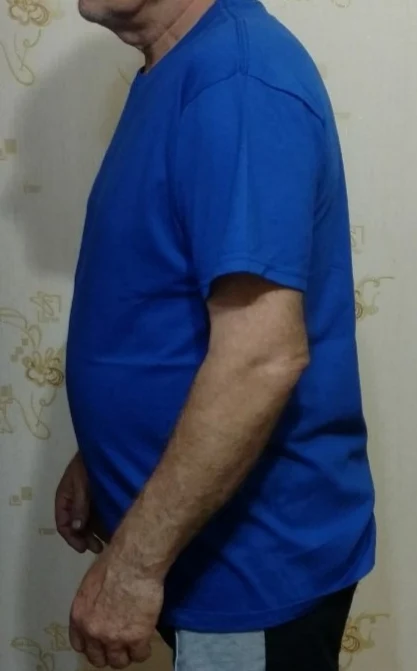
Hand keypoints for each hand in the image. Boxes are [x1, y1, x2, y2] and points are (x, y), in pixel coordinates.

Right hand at [55, 453, 102, 553]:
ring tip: (109, 543)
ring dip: (96, 534)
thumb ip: (80, 504)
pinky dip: (103, 524)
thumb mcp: (81, 482)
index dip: (72, 538)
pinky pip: (99, 514)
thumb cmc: (87, 462)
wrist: (102, 446)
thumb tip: (77, 527)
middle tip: (100, 549)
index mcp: (64, 498)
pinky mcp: (99, 497)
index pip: (63, 524)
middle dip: (86, 539)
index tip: (84, 548)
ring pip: (88, 522)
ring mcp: (87, 500)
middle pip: (76, 526)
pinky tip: (114, 530)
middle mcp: (74, 502)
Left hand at [69, 546, 163, 667]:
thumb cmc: (113, 563)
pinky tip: (146, 640)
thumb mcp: (92, 584)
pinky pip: (140, 656)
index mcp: (79, 617)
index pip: (80, 645)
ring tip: (135, 643)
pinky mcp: (136, 638)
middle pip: (98, 659)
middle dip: (109, 653)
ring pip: (119, 662)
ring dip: (126, 654)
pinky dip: (143, 650)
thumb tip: (101, 608)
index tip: (101, 641)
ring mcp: (114, 638)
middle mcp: (93, 632)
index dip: (93, 645)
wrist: (134, 562)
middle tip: (120, 643)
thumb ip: (93, 604)